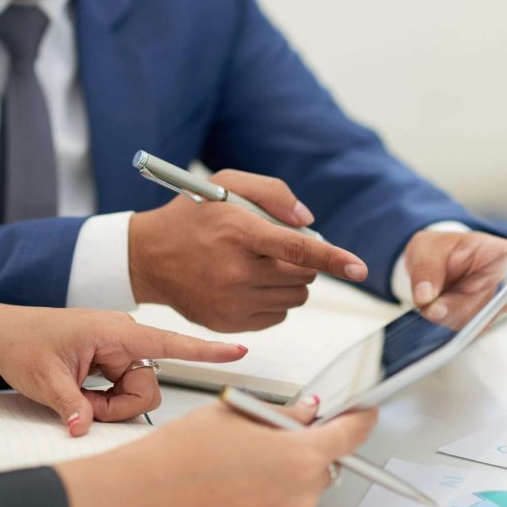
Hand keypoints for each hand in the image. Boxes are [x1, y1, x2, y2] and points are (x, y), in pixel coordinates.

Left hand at [0, 301, 245, 435]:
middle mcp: (124, 339)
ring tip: (76, 397)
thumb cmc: (22, 342)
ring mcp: (118, 351)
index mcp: (114, 331)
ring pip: (136, 391)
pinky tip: (80, 392)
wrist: (1, 333)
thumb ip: (70, 405)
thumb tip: (85, 428)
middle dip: (120, 407)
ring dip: (110, 405)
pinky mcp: (112, 361)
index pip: (170, 342)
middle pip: (148, 386)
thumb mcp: (43, 378)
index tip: (239, 350)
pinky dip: (104, 400)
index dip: (206, 350)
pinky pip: (123, 389)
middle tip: (84, 409)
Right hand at [55, 398, 377, 506]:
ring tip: (248, 456)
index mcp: (299, 454)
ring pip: (305, 484)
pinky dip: (275, 492)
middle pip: (325, 461)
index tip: (364, 413)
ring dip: (291, 469)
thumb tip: (309, 412)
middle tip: (275, 430)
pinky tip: (242, 478)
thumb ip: (286, 413)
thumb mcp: (241, 411)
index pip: (349, 434)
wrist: (151, 489)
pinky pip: (287, 506)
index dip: (360, 420)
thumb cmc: (188, 448)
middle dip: (309, 443)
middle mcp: (300, 490)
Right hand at [129, 169, 368, 331]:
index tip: (359, 268)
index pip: (298, 248)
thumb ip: (273, 193)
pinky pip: (277, 316)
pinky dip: (274, 300)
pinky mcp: (229, 323)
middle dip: (303, 262)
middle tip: (277, 249)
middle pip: (303, 276)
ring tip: (259, 265)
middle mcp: (236, 272)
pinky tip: (248, 284)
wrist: (147, 257)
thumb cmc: (191, 217)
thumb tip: (307, 220)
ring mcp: (232, 302)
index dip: (333, 258)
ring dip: (290, 282)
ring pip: (294, 299)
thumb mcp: (227, 184)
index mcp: (238, 233)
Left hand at [405, 230, 506, 326]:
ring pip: (481, 318)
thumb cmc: (437, 251)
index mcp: (496, 253)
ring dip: (453, 317)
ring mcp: (491, 303)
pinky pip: (469, 329)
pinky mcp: (478, 320)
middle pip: (499, 298)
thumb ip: (426, 271)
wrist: (430, 267)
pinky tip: (436, 317)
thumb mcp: (426, 250)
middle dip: (465, 306)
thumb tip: (427, 298)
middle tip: (435, 307)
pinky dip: (449, 326)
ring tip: (431, 308)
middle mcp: (501, 280)